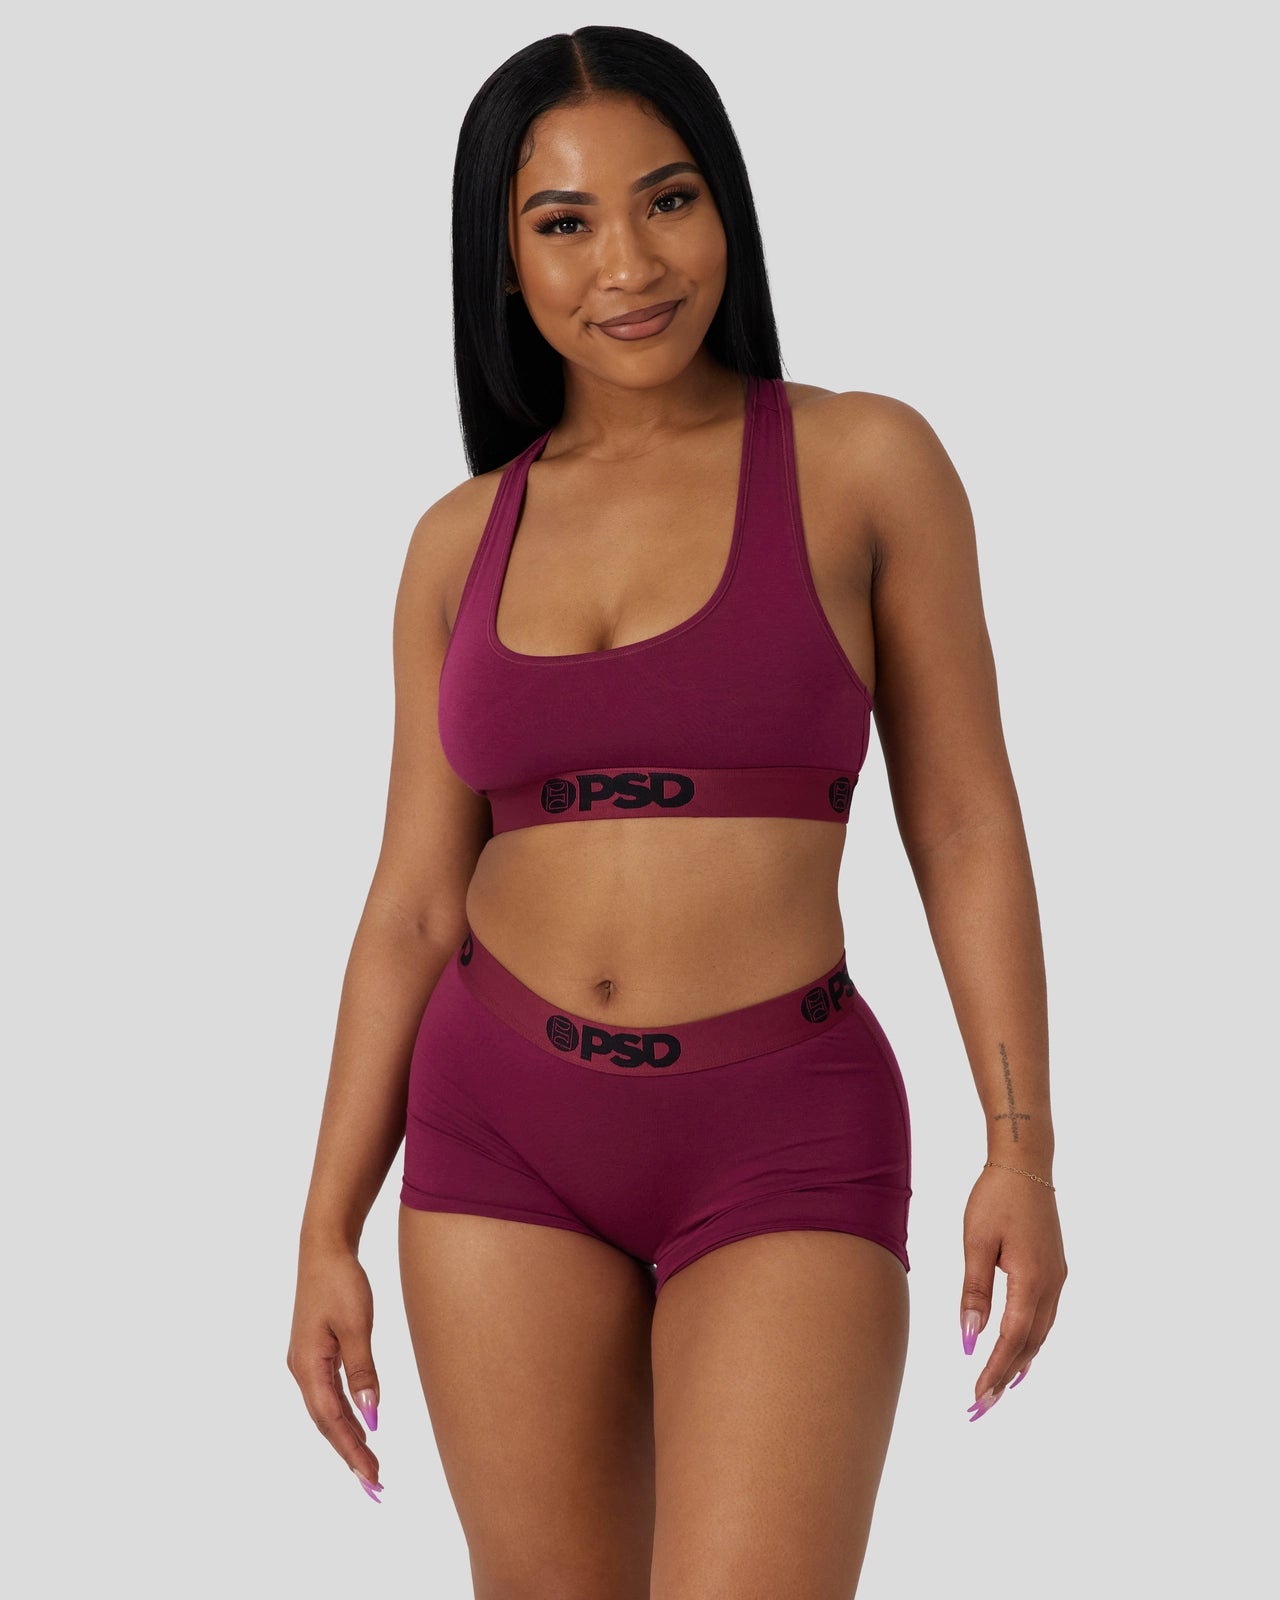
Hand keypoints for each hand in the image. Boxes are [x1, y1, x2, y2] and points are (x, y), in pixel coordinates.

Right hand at [287, 1242, 382, 1497]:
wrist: (324, 1248)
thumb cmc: (341, 1282)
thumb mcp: (356, 1326)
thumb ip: (363, 1372)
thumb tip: (372, 1416)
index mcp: (307, 1367)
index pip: (332, 1421)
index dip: (352, 1451)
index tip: (372, 1477)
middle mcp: (301, 1370)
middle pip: (326, 1423)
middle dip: (349, 1455)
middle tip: (375, 1486)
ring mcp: (306, 1363)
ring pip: (327, 1412)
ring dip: (347, 1439)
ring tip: (369, 1467)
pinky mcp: (314, 1354)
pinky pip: (329, 1395)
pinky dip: (344, 1416)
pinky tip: (360, 1428)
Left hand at [960, 1163, 1066, 1418]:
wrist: (1025, 1164)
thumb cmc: (995, 1198)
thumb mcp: (976, 1243)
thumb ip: (973, 1292)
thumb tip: (969, 1338)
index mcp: (1031, 1280)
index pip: (1012, 1338)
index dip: (995, 1370)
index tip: (977, 1398)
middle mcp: (1051, 1285)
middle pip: (1030, 1344)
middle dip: (1005, 1378)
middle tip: (980, 1408)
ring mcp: (1057, 1278)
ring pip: (1040, 1333)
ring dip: (1019, 1362)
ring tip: (998, 1391)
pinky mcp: (1055, 1269)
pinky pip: (1044, 1317)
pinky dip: (1030, 1340)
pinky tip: (1018, 1351)